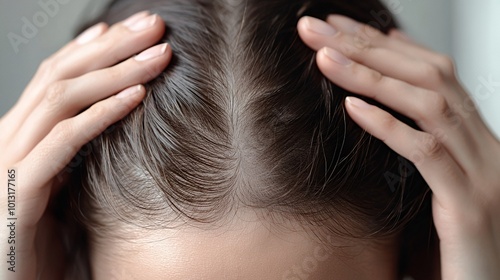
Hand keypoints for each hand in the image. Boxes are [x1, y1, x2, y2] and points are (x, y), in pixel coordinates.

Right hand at [0, 11, 170, 278]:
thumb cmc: (39, 240)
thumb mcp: (59, 186)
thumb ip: (75, 152)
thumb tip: (111, 122)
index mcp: (18, 134)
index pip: (56, 76)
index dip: (94, 48)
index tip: (129, 29)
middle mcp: (9, 138)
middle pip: (62, 75)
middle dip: (112, 47)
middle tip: (154, 25)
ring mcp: (9, 162)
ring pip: (64, 99)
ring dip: (117, 72)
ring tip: (159, 54)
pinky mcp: (19, 192)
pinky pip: (64, 141)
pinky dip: (102, 115)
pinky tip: (137, 97)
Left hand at [298, 15, 499, 278]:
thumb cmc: (452, 247)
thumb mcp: (433, 188)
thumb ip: (412, 147)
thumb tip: (368, 110)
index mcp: (473, 140)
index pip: (431, 71)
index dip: (385, 44)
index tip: (340, 27)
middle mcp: (484, 147)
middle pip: (428, 75)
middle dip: (368, 46)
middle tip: (317, 27)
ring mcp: (482, 175)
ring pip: (430, 104)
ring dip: (373, 76)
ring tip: (324, 57)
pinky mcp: (469, 208)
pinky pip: (428, 154)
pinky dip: (389, 126)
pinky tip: (352, 107)